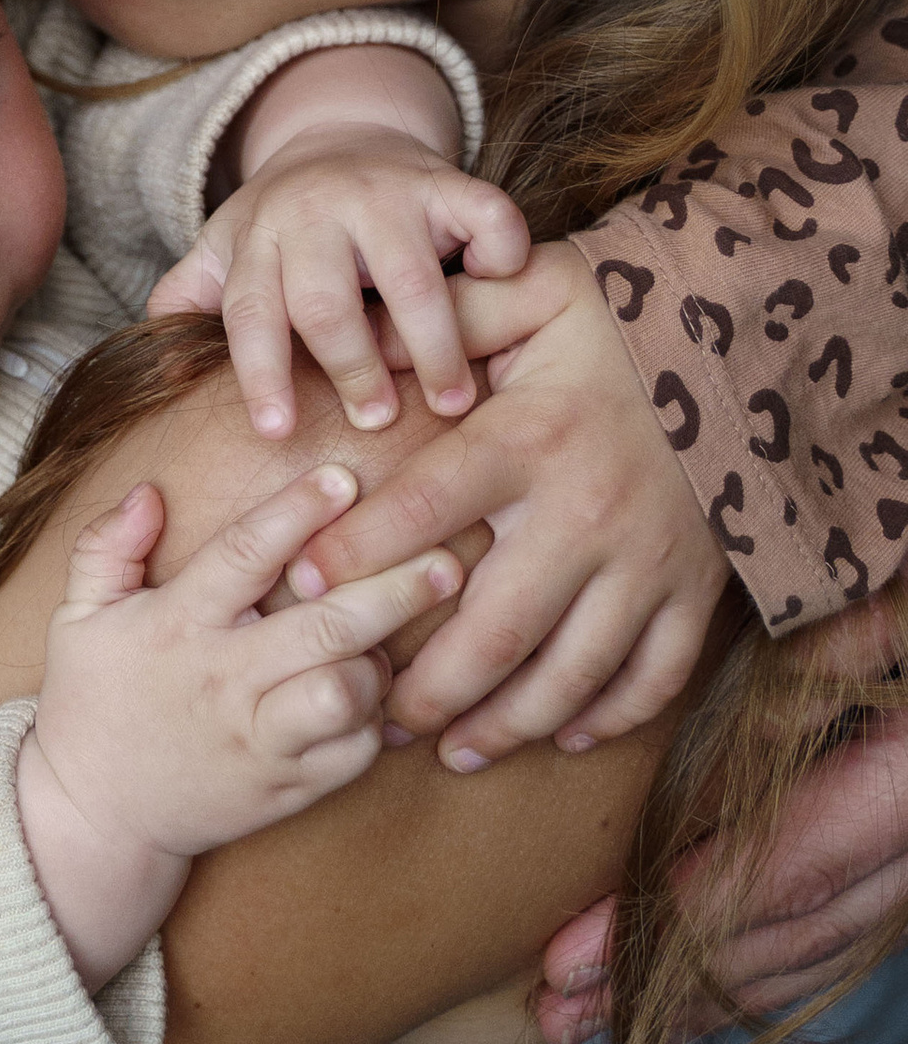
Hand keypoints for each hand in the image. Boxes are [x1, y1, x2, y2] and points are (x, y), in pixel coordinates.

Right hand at [16, 468, 462, 984]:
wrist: (97, 815)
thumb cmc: (93, 702)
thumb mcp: (78, 617)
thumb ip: (108, 548)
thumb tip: (150, 492)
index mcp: (177, 625)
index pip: (244, 555)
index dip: (298, 512)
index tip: (344, 479)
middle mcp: (224, 679)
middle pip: (326, 626)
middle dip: (395, 589)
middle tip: (449, 560)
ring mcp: (259, 739)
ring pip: (348, 693)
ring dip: (379, 663)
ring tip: (389, 639)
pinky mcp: (286, 787)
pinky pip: (354, 752)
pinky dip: (374, 722)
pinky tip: (372, 696)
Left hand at [151, 128, 529, 440]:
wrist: (342, 133)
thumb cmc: (286, 223)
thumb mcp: (228, 251)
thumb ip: (191, 300)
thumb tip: (155, 368)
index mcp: (257, 237)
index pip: (249, 311)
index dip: (260, 372)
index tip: (277, 430)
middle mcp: (314, 211)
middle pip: (325, 301)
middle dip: (351, 368)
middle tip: (377, 423)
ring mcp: (384, 192)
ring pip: (408, 276)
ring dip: (431, 344)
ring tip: (448, 401)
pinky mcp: (447, 180)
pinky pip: (483, 214)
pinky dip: (498, 252)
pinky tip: (499, 292)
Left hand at [285, 242, 728, 766]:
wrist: (744, 344)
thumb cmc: (616, 319)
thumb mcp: (529, 294)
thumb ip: (447, 318)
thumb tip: (363, 338)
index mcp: (528, 440)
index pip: (426, 507)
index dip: (357, 551)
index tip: (300, 585)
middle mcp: (585, 513)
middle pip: (496, 628)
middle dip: (429, 689)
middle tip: (375, 719)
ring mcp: (648, 561)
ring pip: (572, 672)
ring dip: (509, 723)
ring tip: (453, 750)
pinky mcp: (696, 588)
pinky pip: (655, 674)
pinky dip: (610, 716)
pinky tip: (561, 736)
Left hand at [538, 632, 907, 1041]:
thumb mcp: (900, 612)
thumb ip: (835, 657)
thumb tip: (765, 708)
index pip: (780, 869)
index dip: (676, 919)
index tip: (575, 952)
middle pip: (780, 937)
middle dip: (660, 982)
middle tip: (553, 1007)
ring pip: (804, 961)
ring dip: (694, 1000)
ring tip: (582, 1021)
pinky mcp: (898, 879)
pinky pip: (827, 951)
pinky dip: (749, 982)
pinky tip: (678, 1006)